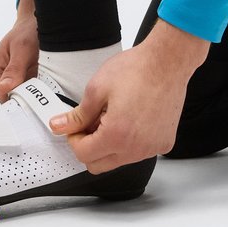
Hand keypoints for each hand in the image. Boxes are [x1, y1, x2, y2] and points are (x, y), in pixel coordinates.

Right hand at [0, 0, 38, 100]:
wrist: (34, 26)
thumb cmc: (27, 33)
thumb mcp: (23, 48)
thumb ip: (14, 69)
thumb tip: (2, 89)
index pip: (0, 101)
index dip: (17, 102)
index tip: (32, 98)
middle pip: (7, 105)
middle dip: (24, 101)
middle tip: (40, 88)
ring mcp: (2, 86)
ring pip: (16, 103)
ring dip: (29, 97)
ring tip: (40, 82)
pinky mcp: (13, 87)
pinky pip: (22, 99)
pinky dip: (32, 95)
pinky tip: (40, 85)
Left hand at [49, 20, 209, 171]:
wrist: (168, 61)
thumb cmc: (137, 69)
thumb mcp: (97, 88)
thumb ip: (77, 115)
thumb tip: (59, 126)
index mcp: (116, 135)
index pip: (83, 155)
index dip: (74, 139)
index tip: (77, 126)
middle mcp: (135, 148)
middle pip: (99, 165)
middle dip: (90, 147)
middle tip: (92, 123)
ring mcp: (152, 148)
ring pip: (120, 160)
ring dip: (111, 145)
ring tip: (115, 116)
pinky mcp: (164, 143)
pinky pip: (140, 152)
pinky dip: (131, 141)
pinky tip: (133, 118)